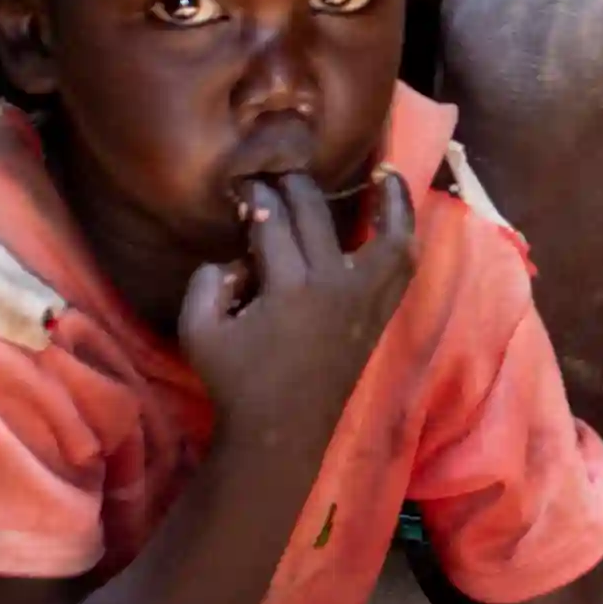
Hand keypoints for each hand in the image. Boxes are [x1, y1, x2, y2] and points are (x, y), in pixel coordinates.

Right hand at [176, 166, 415, 457]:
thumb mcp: (198, 331)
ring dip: (387, 201)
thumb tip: (237, 255)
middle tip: (282, 171)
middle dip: (296, 187)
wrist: (281, 432)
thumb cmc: (236, 382)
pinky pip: (402, 267)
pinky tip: (398, 216)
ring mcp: (364, 300)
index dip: (258, 196)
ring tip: (382, 171)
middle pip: (318, 216)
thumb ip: (206, 282)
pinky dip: (404, 235)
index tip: (246, 182)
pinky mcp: (378, 315)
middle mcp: (334, 286)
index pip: (275, 222)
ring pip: (388, 237)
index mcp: (288, 287)